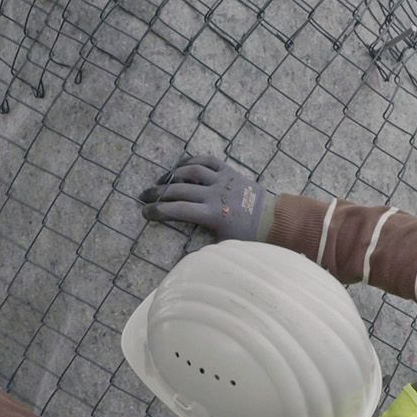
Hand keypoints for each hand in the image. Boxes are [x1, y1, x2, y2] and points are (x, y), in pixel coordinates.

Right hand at [136, 153, 275, 240]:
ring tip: (160, 181)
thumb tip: (181, 256)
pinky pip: (206, 160)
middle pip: (179, 189)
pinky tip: (180, 167)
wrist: (272, 219)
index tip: (145, 212)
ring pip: (191, 170)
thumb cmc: (247, 236)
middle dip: (158, 193)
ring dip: (172, 175)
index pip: (178, 210)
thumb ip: (203, 247)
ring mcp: (222, 179)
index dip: (158, 211)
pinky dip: (191, 161)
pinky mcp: (229, 170)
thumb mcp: (224, 245)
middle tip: (143, 196)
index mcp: (213, 214)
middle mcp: (215, 193)